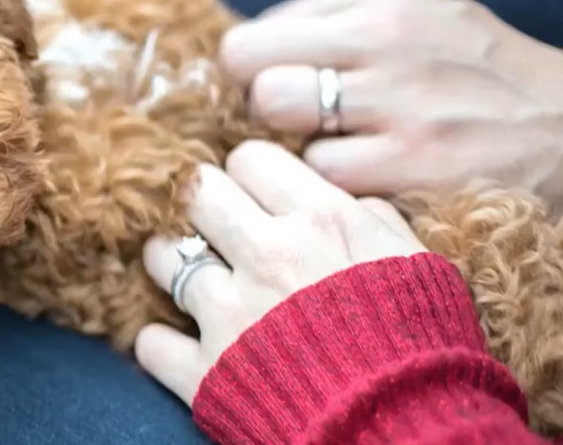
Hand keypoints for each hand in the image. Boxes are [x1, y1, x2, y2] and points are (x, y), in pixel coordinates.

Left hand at [135, 140, 422, 404]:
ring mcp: (230, 313)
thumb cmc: (425, 349)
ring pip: (161, 256)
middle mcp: (267, 254)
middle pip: (196, 192)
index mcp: (321, 221)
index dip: (249, 175)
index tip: (254, 195)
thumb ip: (376, 220)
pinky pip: (152, 342)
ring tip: (189, 275)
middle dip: (202, 204)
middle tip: (214, 226)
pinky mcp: (206, 372)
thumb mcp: (422, 266)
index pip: (250, 158)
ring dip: (171, 263)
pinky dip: (161, 343)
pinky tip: (179, 342)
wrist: (410, 432)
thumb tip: (346, 200)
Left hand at [223, 0, 562, 207]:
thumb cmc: (473, 81)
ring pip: (275, 109)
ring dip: (288, 142)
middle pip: (250, 64)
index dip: (253, 74)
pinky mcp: (416, 160)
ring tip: (331, 151)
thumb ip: (332, 28)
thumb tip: (245, 58)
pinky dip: (333, 184)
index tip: (276, 95)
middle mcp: (386, 36)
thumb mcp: (413, 21)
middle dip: (256, 104)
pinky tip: (367, 182)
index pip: (255, 32)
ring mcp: (401, 97)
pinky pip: (319, 172)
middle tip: (291, 128)